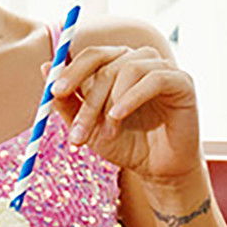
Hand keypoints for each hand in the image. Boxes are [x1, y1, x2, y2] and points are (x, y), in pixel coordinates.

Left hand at [57, 45, 205, 192]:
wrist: (158, 170)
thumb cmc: (125, 144)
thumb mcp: (89, 126)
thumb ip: (68, 101)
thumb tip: (45, 67)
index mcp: (117, 65)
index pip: (91, 55)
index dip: (71, 70)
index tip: (54, 92)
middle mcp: (139, 61)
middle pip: (105, 62)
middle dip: (87, 96)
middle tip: (77, 126)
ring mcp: (162, 68)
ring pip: (127, 70)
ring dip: (110, 103)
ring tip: (107, 133)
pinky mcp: (181, 81)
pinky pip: (153, 79)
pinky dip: (131, 97)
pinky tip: (119, 117)